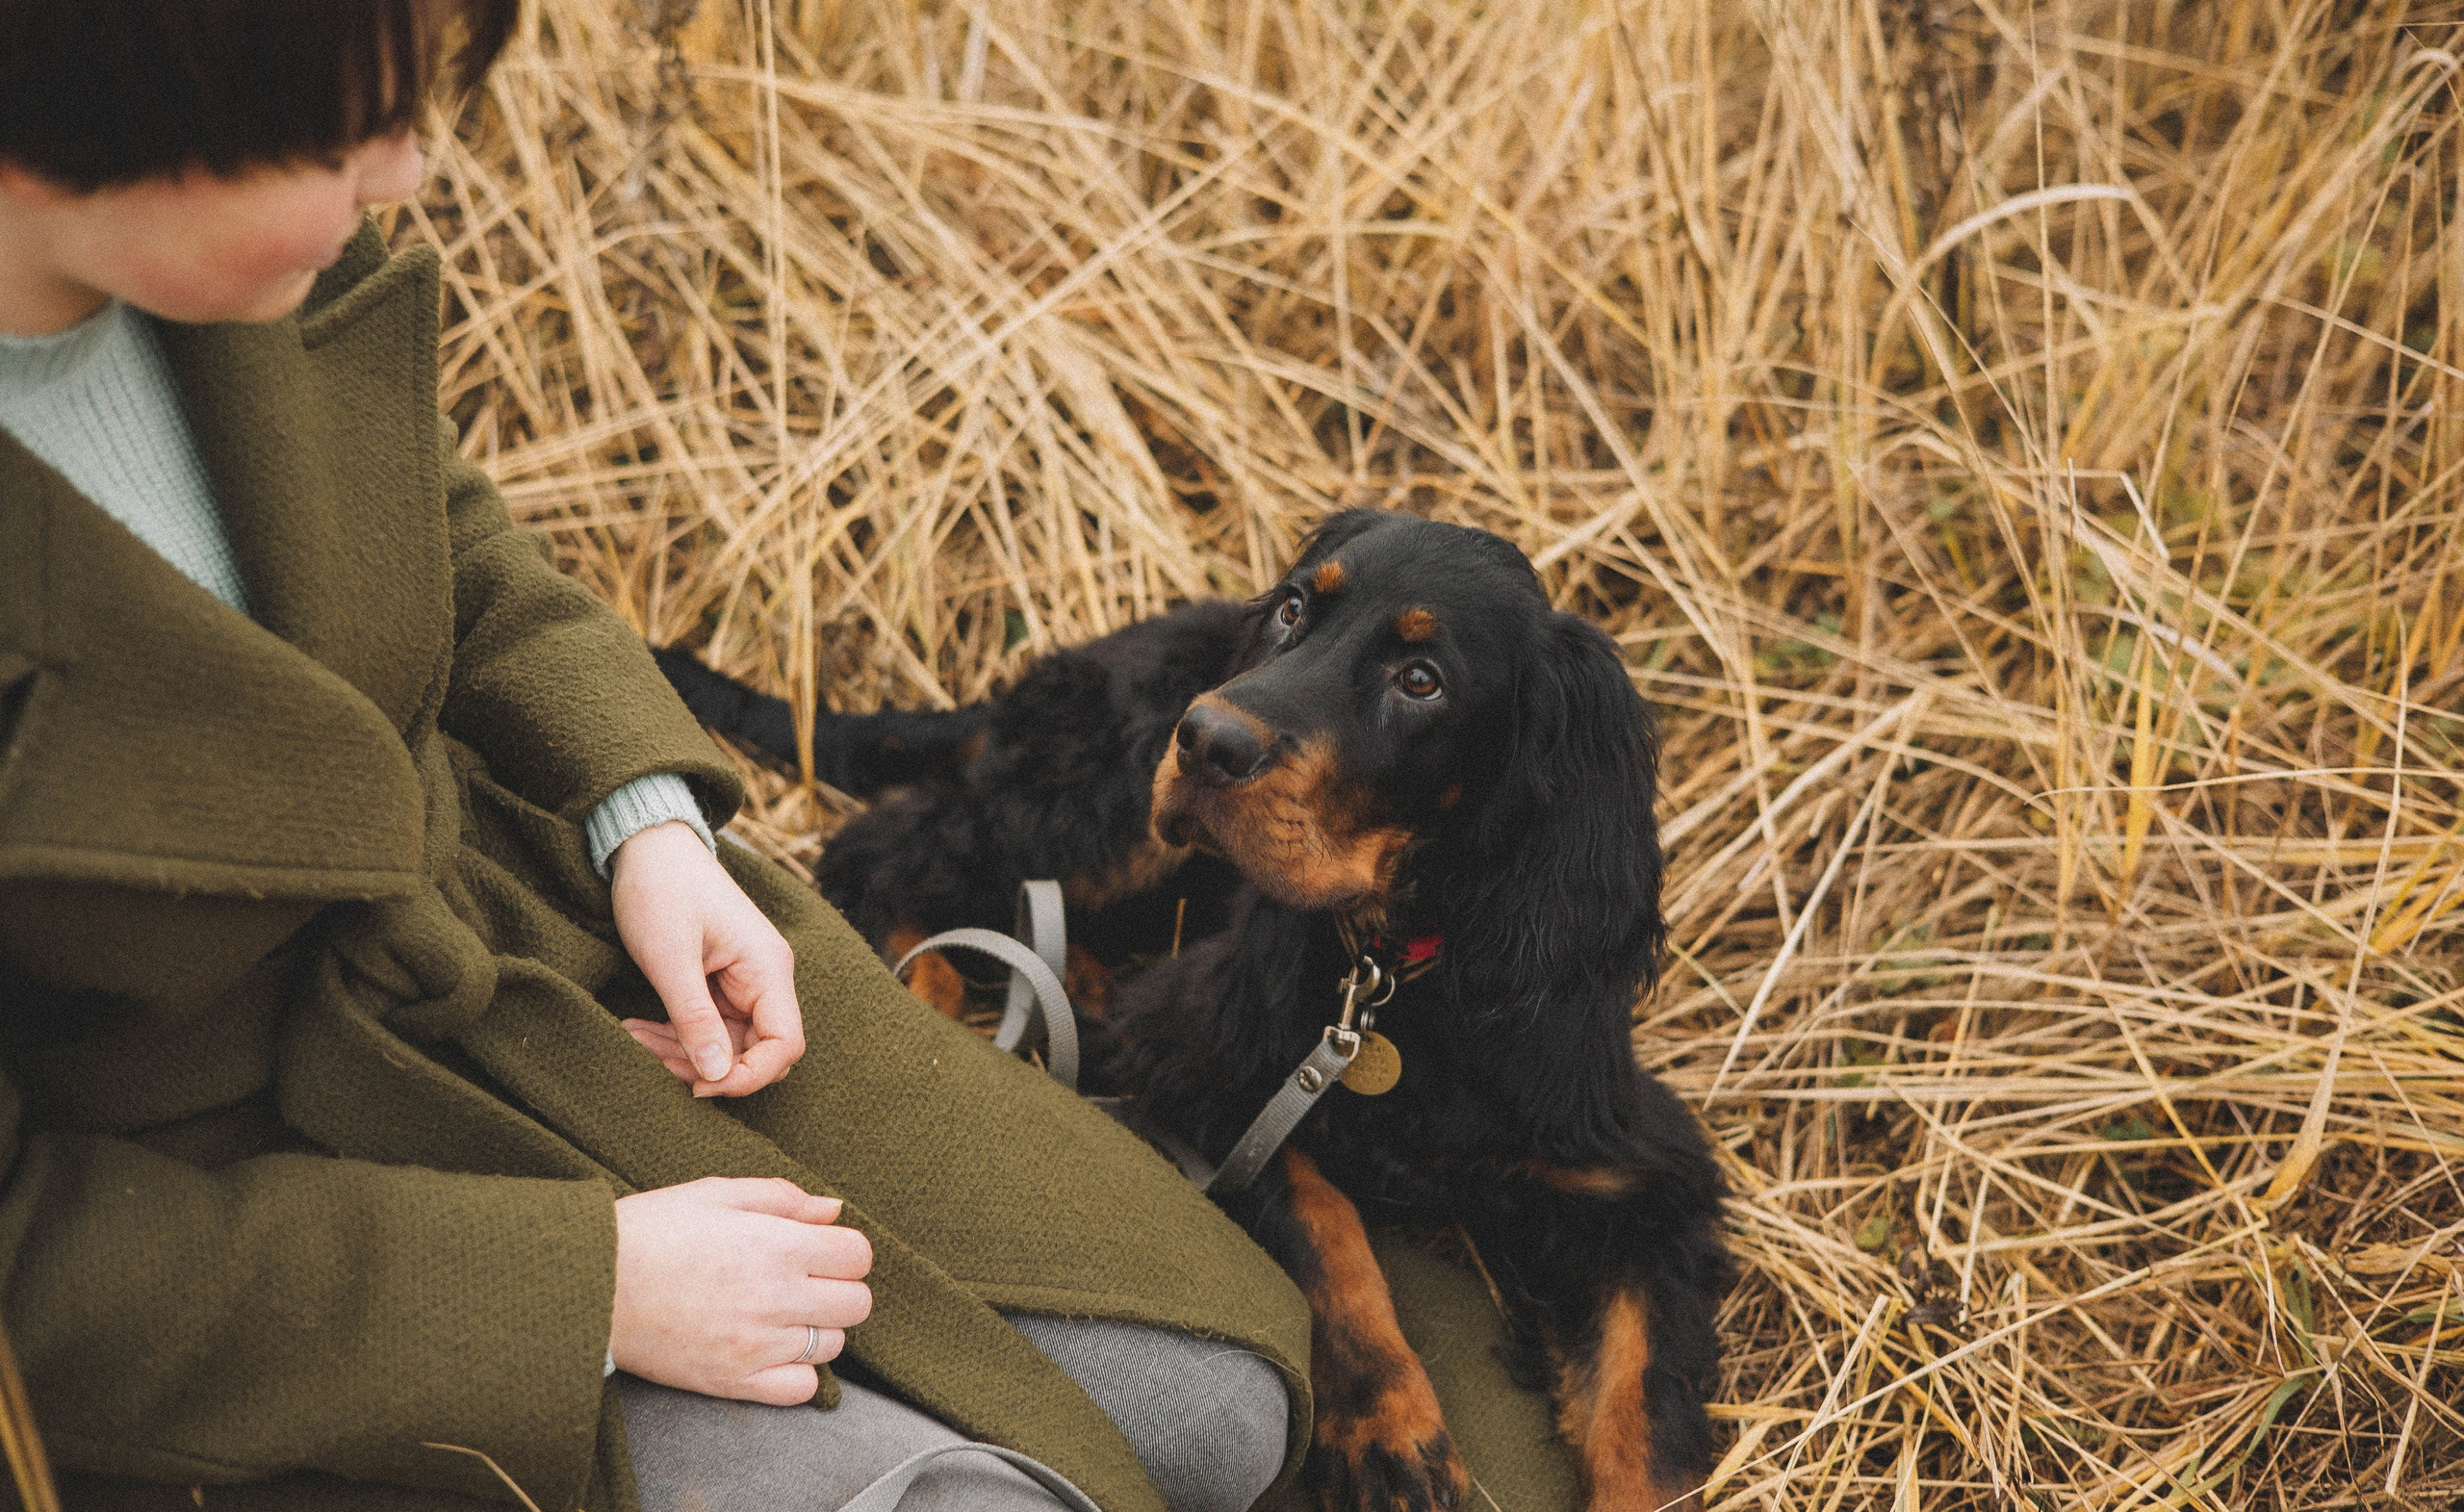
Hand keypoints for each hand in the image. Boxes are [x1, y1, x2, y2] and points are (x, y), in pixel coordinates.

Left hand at [611, 820, 803, 1095]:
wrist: (648, 845)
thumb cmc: (662, 889)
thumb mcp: (671, 958)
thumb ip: (695, 1019)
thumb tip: (716, 1076)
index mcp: (768, 968)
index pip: (785, 1044)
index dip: (749, 1076)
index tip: (700, 1086)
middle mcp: (765, 978)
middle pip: (758, 1050)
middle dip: (709, 1068)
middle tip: (656, 1061)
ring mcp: (744, 981)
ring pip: (727, 1043)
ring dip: (682, 1051)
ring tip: (634, 1038)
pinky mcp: (721, 981)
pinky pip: (709, 1026)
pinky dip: (676, 1035)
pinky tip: (638, 1029)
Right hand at [611, 1177, 872, 1402]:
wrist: (589, 1284)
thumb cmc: (649, 1231)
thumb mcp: (715, 1193)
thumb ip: (782, 1198)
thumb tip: (832, 1210)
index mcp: (777, 1245)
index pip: (858, 1255)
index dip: (843, 1249)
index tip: (820, 1249)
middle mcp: (776, 1297)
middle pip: (857, 1303)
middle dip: (838, 1287)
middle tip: (804, 1280)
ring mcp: (757, 1345)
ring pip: (833, 1345)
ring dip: (818, 1327)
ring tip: (781, 1313)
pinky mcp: (734, 1381)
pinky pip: (800, 1388)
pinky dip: (797, 1372)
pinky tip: (773, 1349)